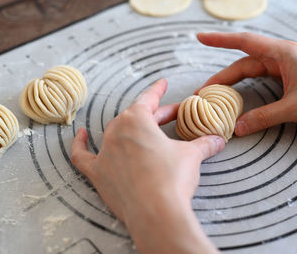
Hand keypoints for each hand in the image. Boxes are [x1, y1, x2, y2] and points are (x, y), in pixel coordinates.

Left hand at [71, 79, 221, 253]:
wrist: (156, 213)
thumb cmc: (171, 179)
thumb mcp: (191, 156)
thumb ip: (204, 144)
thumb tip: (218, 140)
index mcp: (137, 121)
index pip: (148, 99)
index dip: (158, 90)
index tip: (162, 83)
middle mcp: (116, 132)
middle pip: (136, 116)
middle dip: (155, 114)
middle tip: (172, 115)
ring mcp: (104, 152)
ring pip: (114, 132)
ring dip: (128, 128)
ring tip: (141, 127)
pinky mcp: (97, 173)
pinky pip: (82, 155)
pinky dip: (79, 144)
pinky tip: (81, 135)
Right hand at [197, 32, 296, 135]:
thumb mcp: (294, 108)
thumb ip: (264, 117)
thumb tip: (238, 127)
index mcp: (282, 53)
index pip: (244, 42)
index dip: (220, 40)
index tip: (201, 37)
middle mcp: (281, 56)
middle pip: (244, 62)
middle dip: (222, 76)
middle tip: (204, 90)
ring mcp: (285, 66)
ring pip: (251, 71)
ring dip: (233, 82)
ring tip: (216, 94)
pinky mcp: (289, 77)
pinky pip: (261, 78)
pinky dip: (247, 86)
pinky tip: (239, 95)